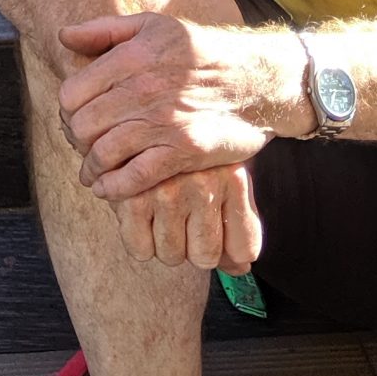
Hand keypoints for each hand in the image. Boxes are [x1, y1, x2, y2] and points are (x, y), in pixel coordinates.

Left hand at [58, 11, 280, 196]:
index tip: (73, 117)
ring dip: (91, 168)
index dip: (66, 110)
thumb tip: (63, 37)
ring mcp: (164, 122)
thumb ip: (104, 30)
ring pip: (104, 152)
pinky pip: (136, 177)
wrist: (256, 78)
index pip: (72, 93)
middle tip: (81, 146)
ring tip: (91, 172)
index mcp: (131, 56)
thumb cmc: (199, 50)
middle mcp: (143, 89)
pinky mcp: (184, 150)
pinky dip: (114, 188)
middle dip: (76, 140)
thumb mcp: (152, 25)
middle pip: (83, 125)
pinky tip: (107, 189)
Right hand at [108, 162, 263, 270]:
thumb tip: (241, 268)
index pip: (243, 249)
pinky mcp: (132, 195)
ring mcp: (168, 190)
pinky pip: (140, 248)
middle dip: (192, 245)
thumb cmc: (190, 152)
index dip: (228, 249)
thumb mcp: (224, 174)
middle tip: (182, 219)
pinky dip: (138, 240)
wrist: (141, 107)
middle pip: (205, 257)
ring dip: (165, 243)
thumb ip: (236, 222)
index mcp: (233, 178)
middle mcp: (203, 184)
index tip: (217, 233)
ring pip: (172, 255)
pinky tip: (139, 214)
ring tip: (160, 214)